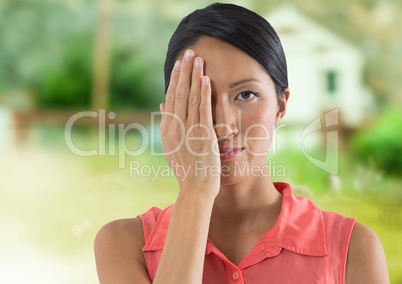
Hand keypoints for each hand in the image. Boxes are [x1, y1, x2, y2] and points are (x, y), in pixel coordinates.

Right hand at [160, 49, 220, 198]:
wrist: (194, 189)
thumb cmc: (186, 170)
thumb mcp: (172, 147)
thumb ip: (168, 125)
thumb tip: (163, 106)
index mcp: (168, 129)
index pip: (170, 98)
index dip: (175, 80)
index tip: (179, 65)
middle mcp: (175, 127)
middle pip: (178, 93)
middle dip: (184, 71)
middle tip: (188, 52)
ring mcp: (188, 130)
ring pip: (189, 98)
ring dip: (194, 76)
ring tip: (197, 58)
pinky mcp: (202, 135)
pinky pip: (202, 110)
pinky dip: (203, 93)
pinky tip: (205, 79)